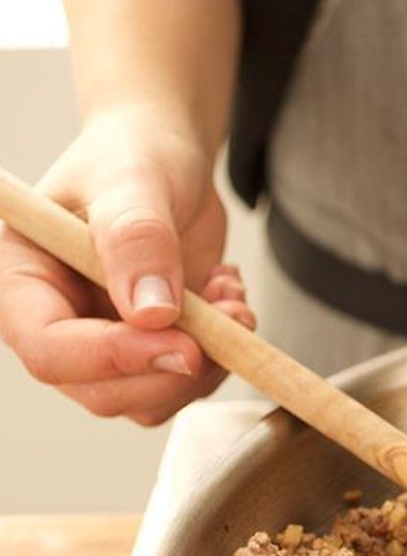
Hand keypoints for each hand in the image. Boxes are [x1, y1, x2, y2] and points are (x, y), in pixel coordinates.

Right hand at [0, 105, 253, 424]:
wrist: (167, 160)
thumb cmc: (133, 156)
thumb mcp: (133, 183)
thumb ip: (137, 240)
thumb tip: (152, 313)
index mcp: (25, 281)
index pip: (49, 349)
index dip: (114, 357)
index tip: (183, 345)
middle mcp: (59, 323)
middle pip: (103, 392)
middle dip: (174, 368)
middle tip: (230, 318)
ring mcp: (106, 343)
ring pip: (151, 400)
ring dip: (209, 362)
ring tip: (232, 296)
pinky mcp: (152, 348)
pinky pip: (187, 382)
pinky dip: (224, 353)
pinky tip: (229, 297)